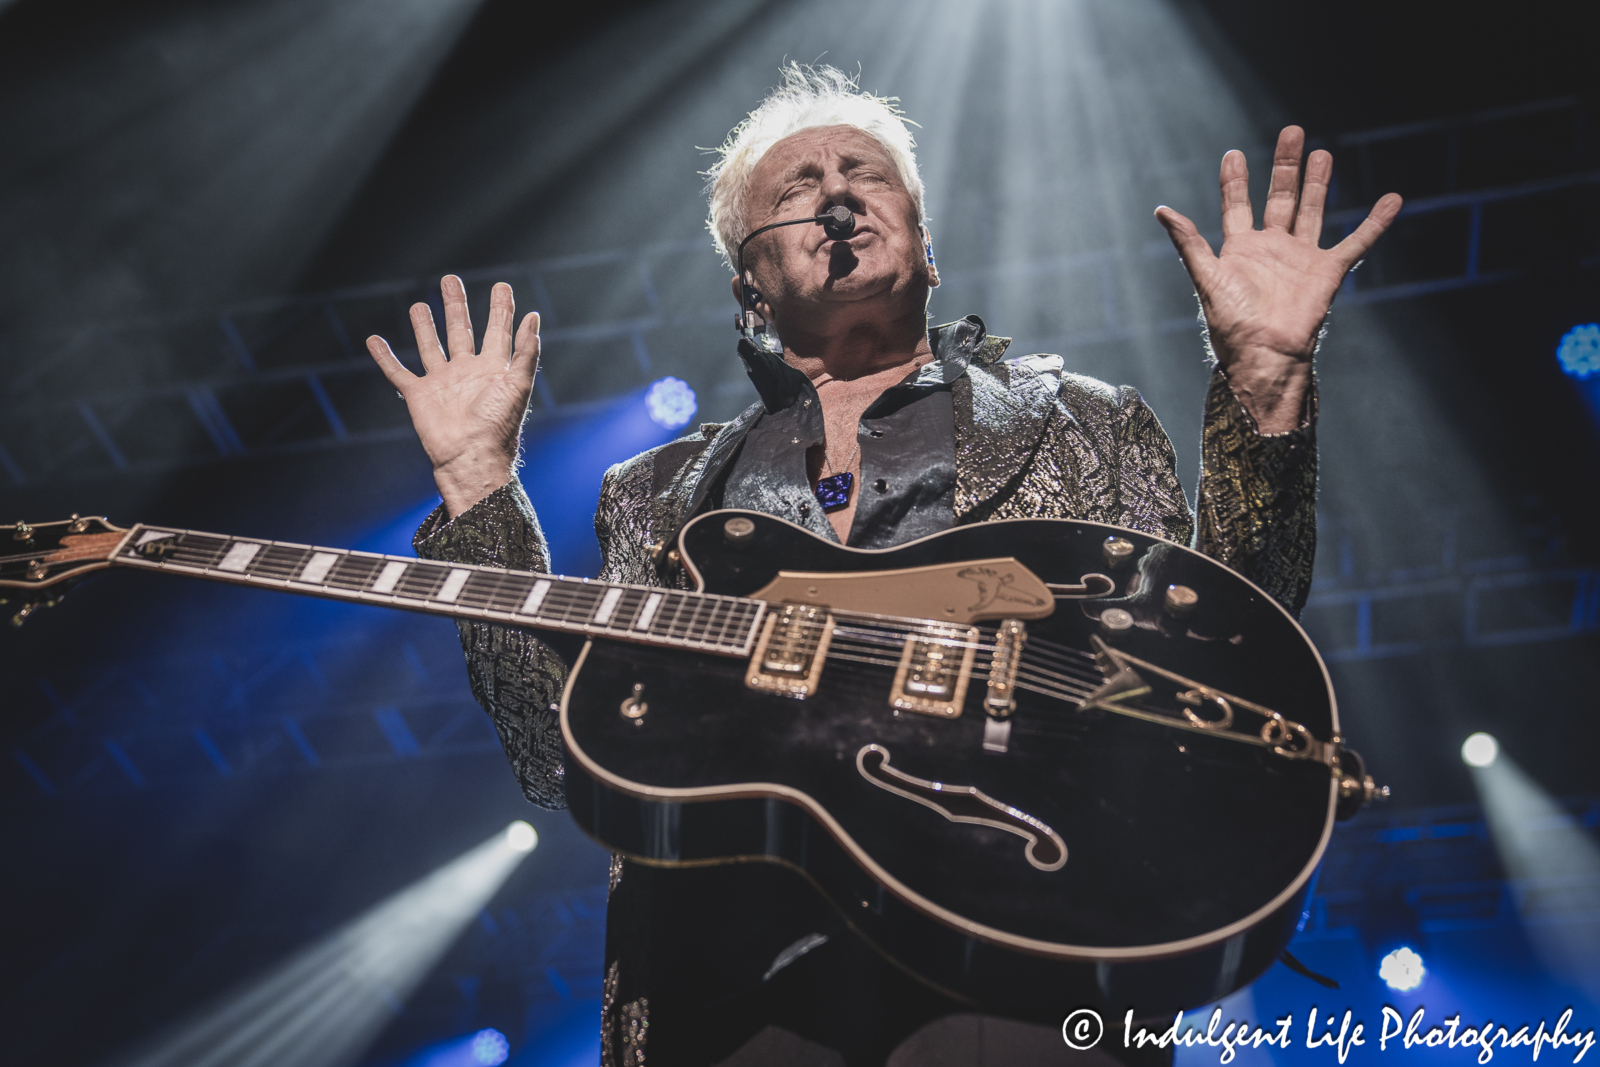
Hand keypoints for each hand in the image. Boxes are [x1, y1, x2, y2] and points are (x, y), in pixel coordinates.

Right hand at [367, 276, 539, 516]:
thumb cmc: (498, 425)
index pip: (497, 330)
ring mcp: (441, 383)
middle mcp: (466, 372)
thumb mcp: (518, 384)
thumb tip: (534, 317)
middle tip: (450, 280)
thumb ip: (526, 351)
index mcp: (493, 369)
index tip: (502, 285)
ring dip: (424, 326)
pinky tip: (374, 340)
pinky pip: (398, 372)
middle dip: (456, 306)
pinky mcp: (418, 396)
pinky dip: (384, 357)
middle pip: (460, 331)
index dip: (501, 309)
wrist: (470, 458)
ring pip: (430, 346)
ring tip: (418, 304)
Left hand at [1155, 126, 1401, 432]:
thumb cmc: (1232, 324)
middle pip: (1281, 198)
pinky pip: (1356, 242)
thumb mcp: (1207, 276)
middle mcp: (1272, 249)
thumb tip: (1161, 209)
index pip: (1237, 205)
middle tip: (1292, 132)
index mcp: (1240, 250)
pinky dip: (1375, 222)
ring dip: (1318, 183)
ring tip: (1322, 153)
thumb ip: (1189, 242)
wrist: (1265, 354)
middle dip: (1286, 167)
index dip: (1235, 181)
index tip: (1233, 154)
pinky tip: (1392, 200)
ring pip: (1313, 210)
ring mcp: (1301, 258)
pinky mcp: (1328, 271)